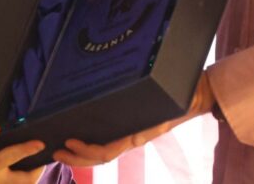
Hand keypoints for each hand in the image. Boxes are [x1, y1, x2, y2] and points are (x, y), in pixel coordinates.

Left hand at [52, 72, 215, 166]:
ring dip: (81, 154)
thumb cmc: (182, 98)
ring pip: (102, 152)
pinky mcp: (131, 128)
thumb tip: (135, 134)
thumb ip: (151, 120)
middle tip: (55, 151)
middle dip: (77, 158)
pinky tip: (81, 137)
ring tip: (62, 148)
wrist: (197, 95)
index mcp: (137, 136)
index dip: (86, 152)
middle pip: (100, 157)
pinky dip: (93, 143)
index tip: (68, 143)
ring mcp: (131, 135)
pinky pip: (109, 141)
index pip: (107, 152)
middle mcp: (132, 138)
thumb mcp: (166, 108)